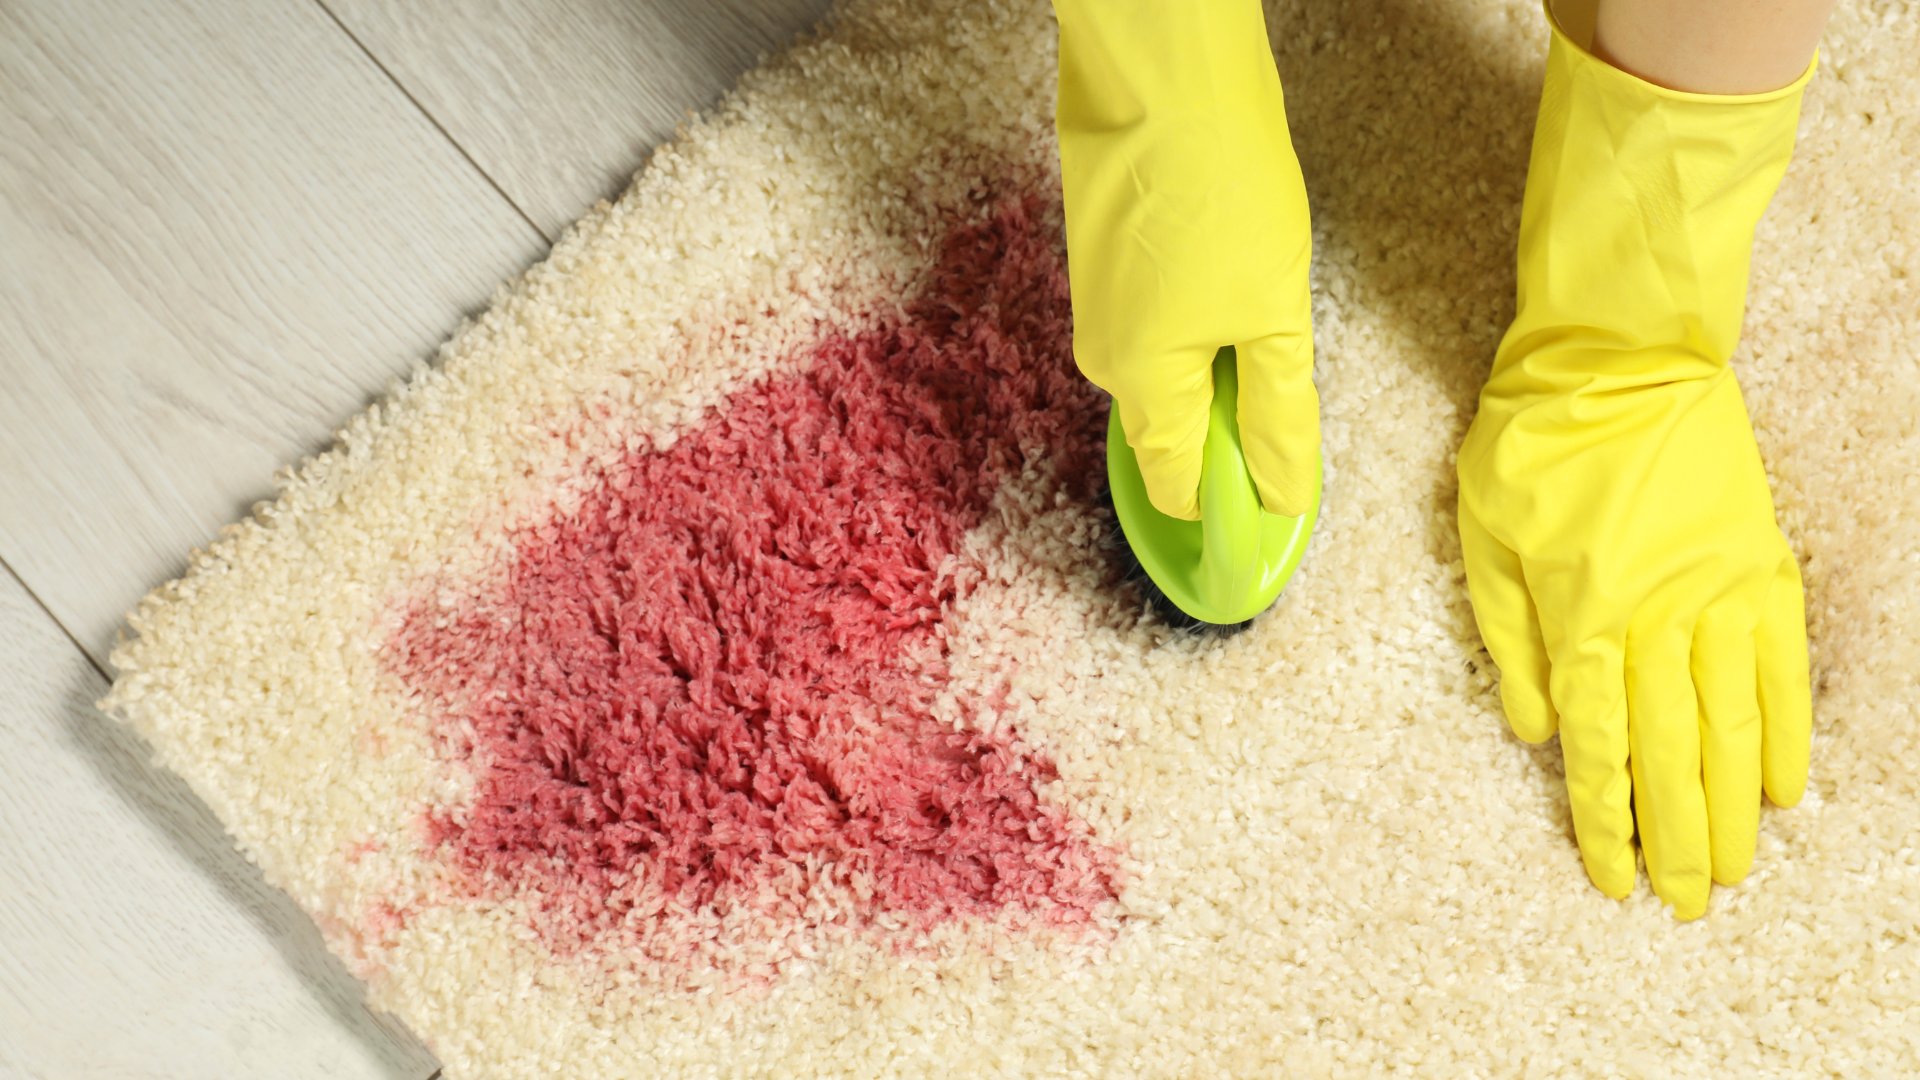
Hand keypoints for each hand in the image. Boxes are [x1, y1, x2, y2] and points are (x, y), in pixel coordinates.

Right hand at [1053, 0, 1316, 519]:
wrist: (1160, 74)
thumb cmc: (1220, 189)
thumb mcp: (1275, 314)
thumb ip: (1279, 416)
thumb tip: (1283, 497)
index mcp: (1143, 386)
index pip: (1177, 488)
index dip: (1228, 506)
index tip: (1278, 500)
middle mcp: (1104, 360)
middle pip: (1172, 433)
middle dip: (1230, 429)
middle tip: (1287, 377)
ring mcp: (1096, 309)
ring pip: (1165, 376)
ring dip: (1217, 370)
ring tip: (1261, 307)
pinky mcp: (1102, 265)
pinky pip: (1152, 328)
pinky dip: (1196, 326)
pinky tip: (1230, 273)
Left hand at [1458, 11, 1814, 917]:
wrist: (1617, 359)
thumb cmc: (1531, 449)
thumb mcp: (1484, 544)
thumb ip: (1512, 646)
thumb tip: (1535, 734)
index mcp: (1582, 621)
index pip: (1597, 751)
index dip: (1603, 824)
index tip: (1610, 879)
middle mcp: (1659, 623)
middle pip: (1672, 758)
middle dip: (1676, 840)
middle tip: (1687, 905)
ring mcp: (1720, 597)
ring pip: (1732, 728)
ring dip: (1733, 808)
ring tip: (1736, 871)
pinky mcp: (1761, 569)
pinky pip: (1782, 670)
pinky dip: (1785, 733)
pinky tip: (1784, 788)